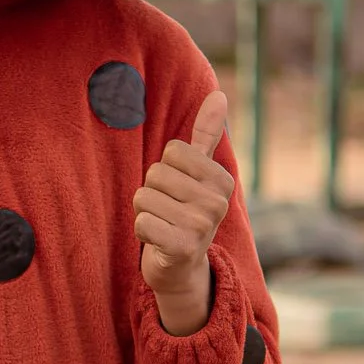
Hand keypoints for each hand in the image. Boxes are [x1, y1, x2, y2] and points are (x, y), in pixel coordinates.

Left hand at [135, 92, 233, 336]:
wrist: (182, 268)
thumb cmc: (185, 212)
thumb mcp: (198, 174)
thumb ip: (206, 135)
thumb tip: (218, 95)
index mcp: (222, 179)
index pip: (173, 151)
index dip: (166, 170)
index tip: (178, 191)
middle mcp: (218, 202)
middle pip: (156, 173)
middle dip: (152, 192)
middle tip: (168, 212)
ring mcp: (202, 226)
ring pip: (145, 197)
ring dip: (145, 212)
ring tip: (163, 226)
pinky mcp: (183, 248)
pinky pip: (142, 222)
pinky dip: (142, 231)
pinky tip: (158, 241)